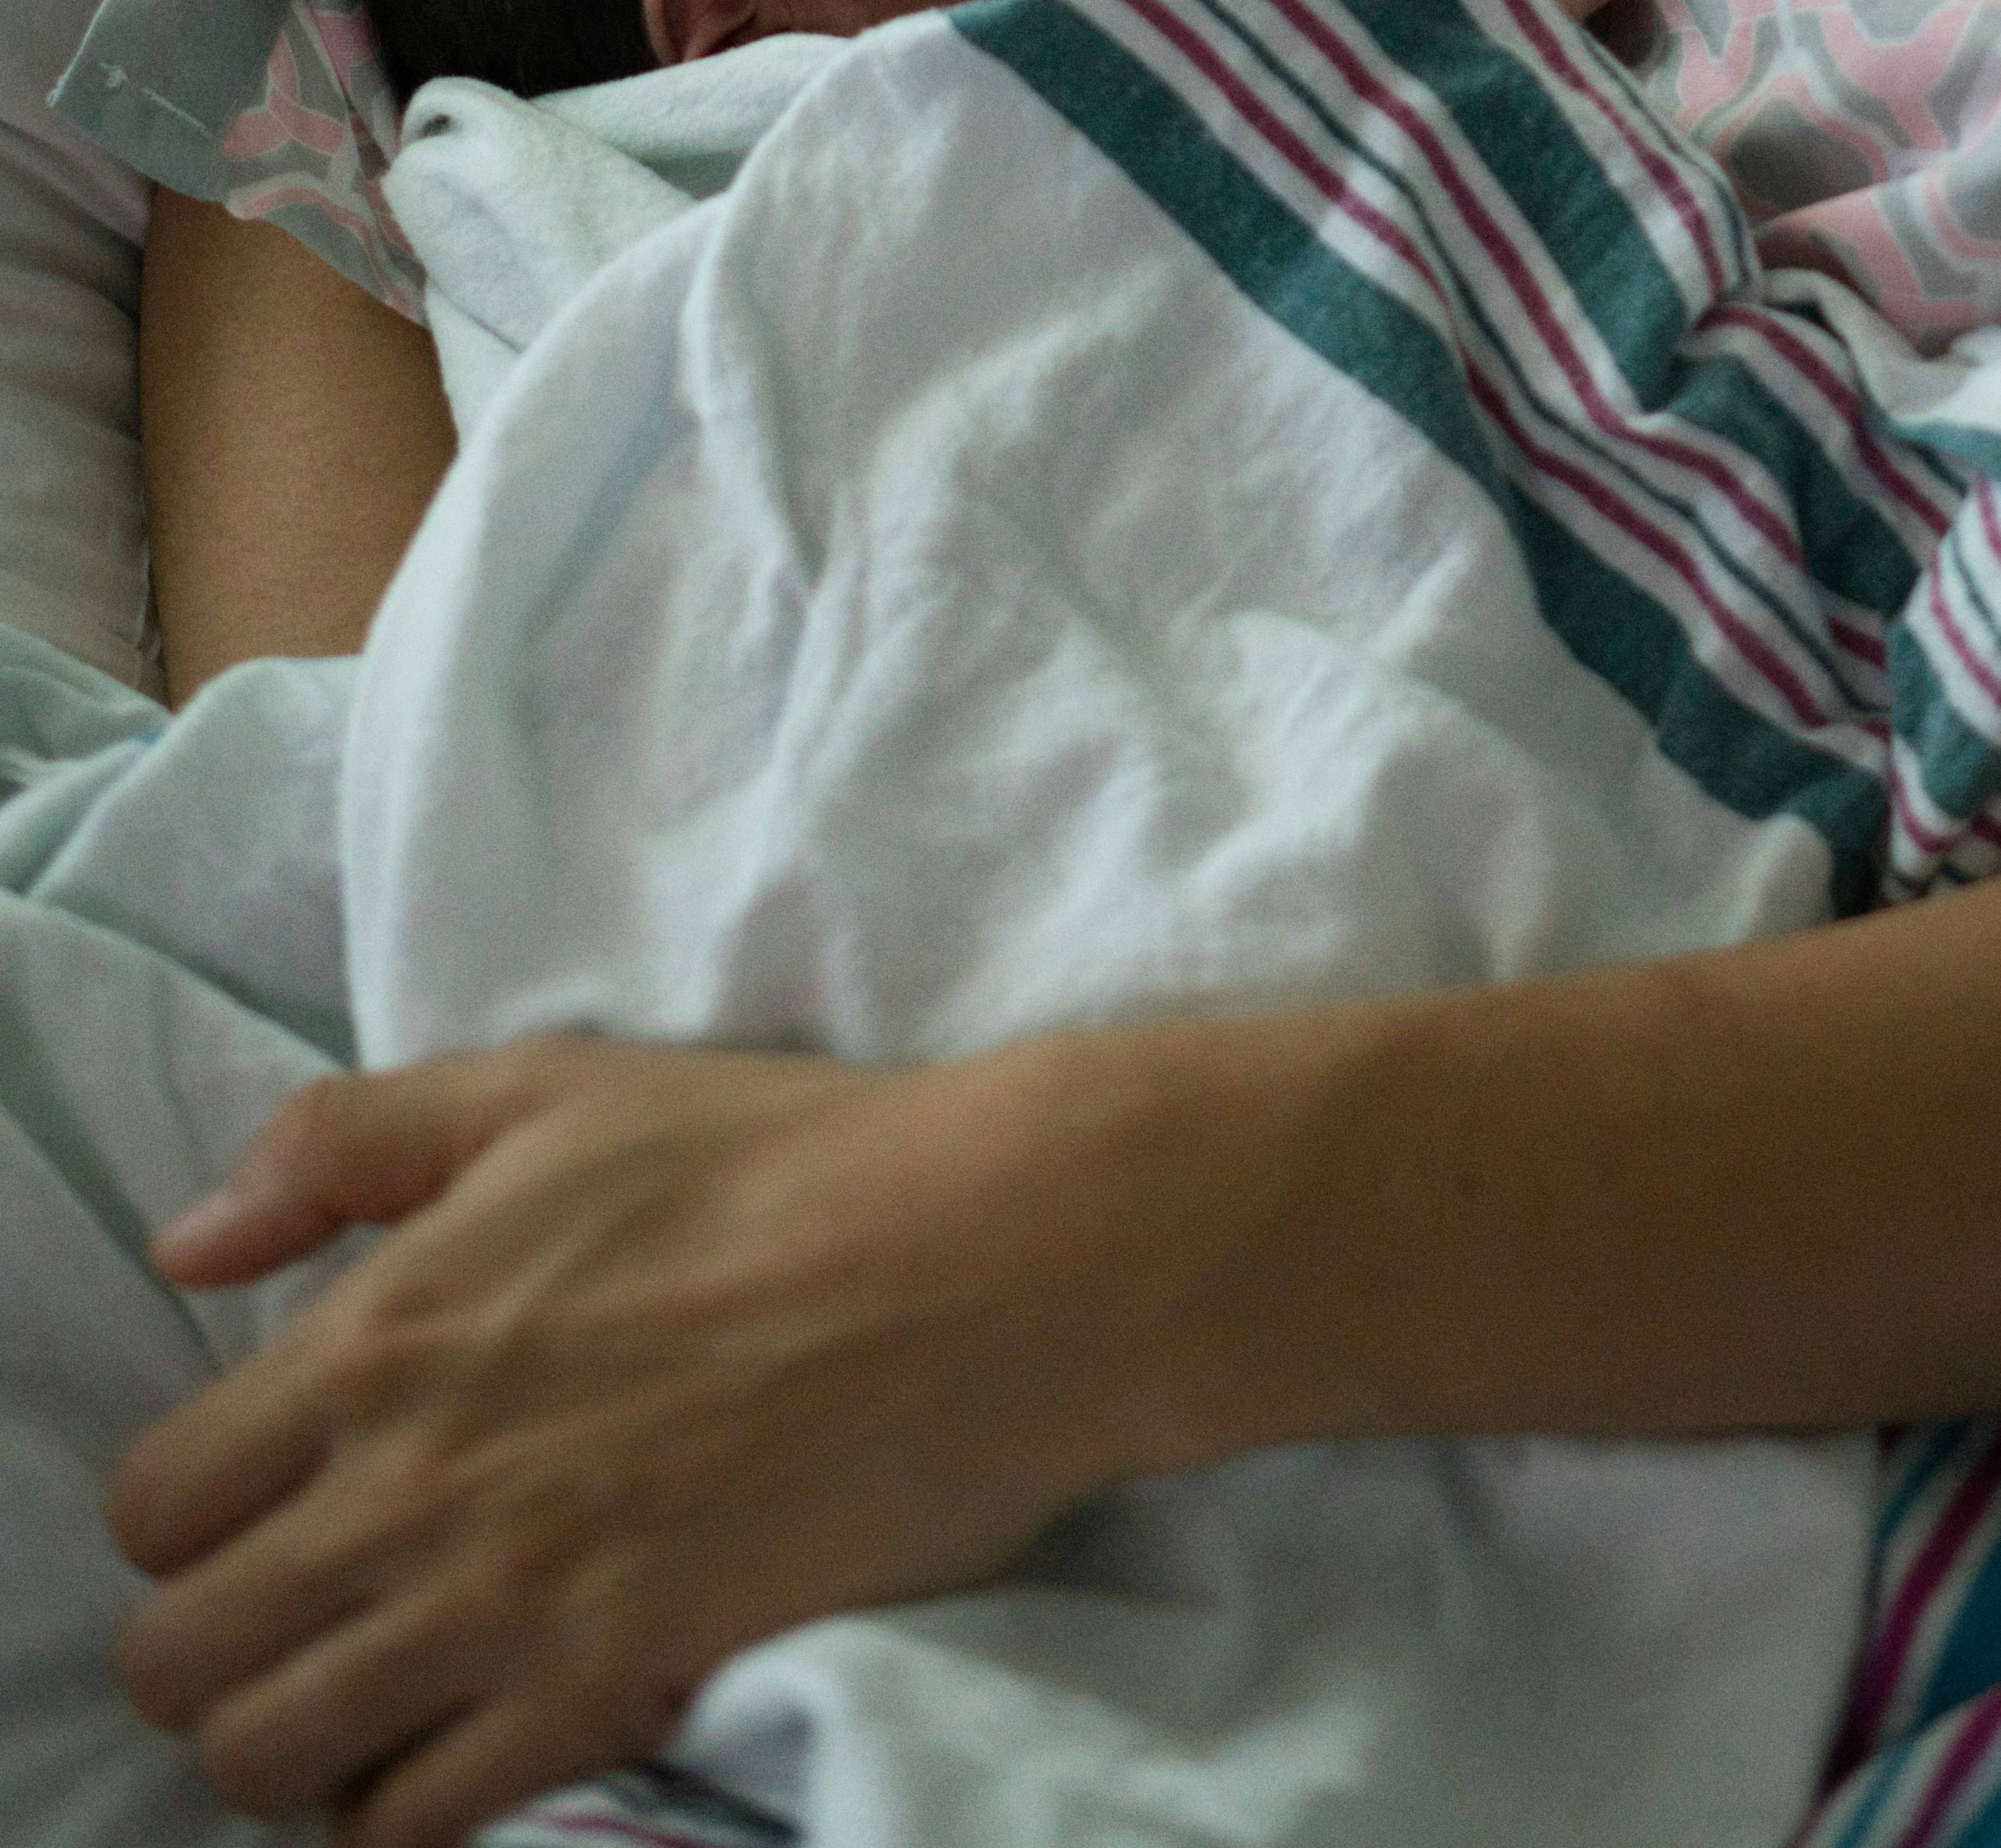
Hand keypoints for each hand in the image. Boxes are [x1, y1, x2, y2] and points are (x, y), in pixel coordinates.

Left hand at [108, 1035, 1154, 1846]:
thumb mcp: (547, 1089)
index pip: (155, 1509)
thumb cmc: (776, 1154)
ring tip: (365, 1698)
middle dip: (213, 1652)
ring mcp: (502, 1607)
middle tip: (301, 1617)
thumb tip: (185, 1246)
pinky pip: (417, 1828)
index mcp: (379, 1338)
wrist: (983, 1259)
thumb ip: (345, 1144)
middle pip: (182, 1663)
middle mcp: (406, 1489)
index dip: (185, 1520)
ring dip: (292, 1745)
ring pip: (270, 1763)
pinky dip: (402, 1812)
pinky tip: (454, 1748)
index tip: (259, 1507)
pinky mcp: (604, 1692)